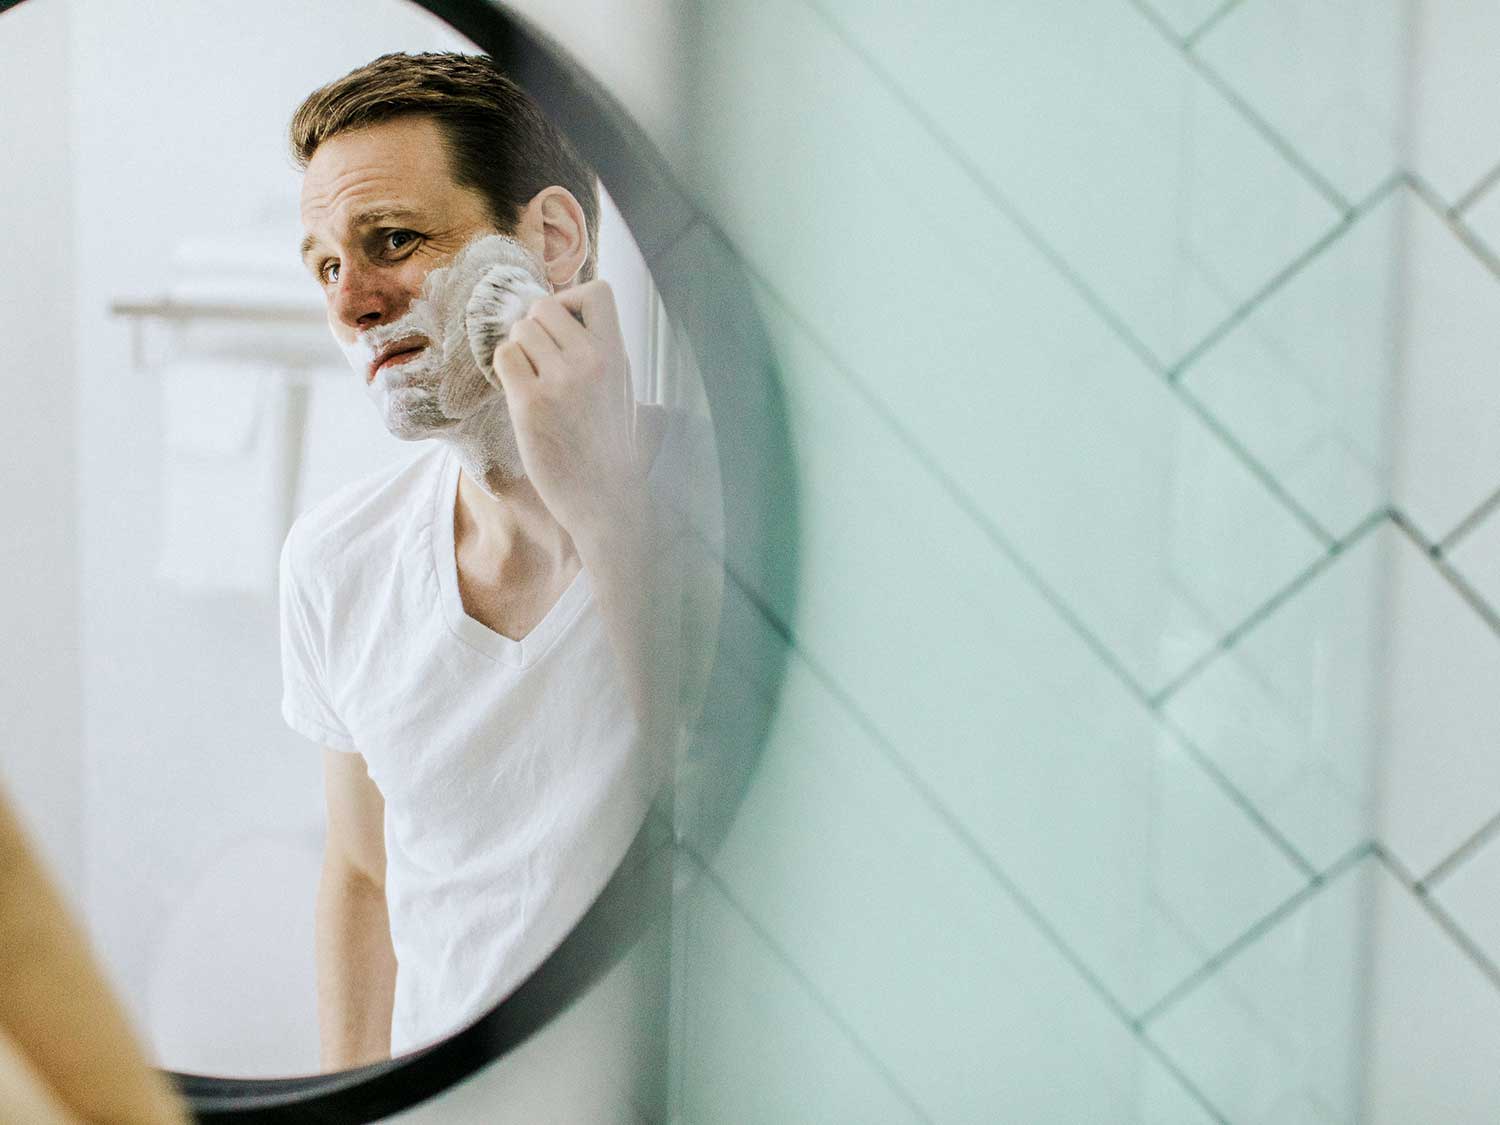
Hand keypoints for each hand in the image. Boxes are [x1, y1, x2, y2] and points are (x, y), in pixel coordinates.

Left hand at [491, 279, 644, 541]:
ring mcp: (560, 381)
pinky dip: (506, 370)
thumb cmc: (609, 446)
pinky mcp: (530, 404)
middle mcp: (591, 360)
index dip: (573, 300)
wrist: (604, 499)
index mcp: (617, 355)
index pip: (598, 290)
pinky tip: (519, 393)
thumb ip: (600, 351)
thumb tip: (564, 311)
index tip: (566, 328)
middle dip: (535, 328)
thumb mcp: (620, 388)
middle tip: (539, 361)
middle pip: (545, 306)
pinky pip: (504, 357)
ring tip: (532, 381)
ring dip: (519, 350)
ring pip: (520, 330)